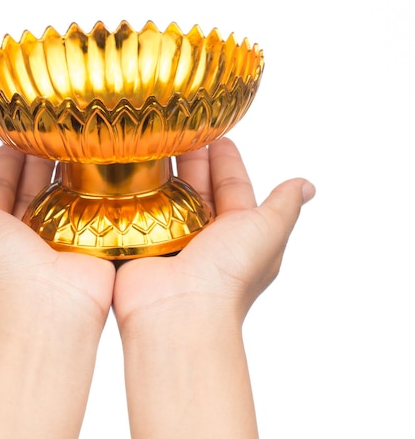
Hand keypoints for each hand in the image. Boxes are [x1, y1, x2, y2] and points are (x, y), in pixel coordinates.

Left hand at [0, 144, 114, 324]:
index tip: (16, 133)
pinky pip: (86, 212)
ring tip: (74, 143)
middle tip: (48, 132)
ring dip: (64, 173)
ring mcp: (54, 243)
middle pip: (28, 190)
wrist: (45, 301)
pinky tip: (95, 169)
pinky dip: (89, 191)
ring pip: (59, 199)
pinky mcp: (85, 245)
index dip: (3, 163)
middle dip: (35, 161)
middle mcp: (20, 238)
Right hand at [113, 136, 314, 327]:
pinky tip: (131, 170)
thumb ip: (283, 206)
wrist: (179, 309)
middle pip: (198, 187)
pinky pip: (140, 211)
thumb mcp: (268, 231)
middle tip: (180, 128)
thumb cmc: (229, 273)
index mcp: (237, 231)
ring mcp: (172, 240)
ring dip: (163, 171)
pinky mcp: (142, 244)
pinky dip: (138, 193)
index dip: (227, 160)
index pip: (232, 185)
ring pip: (168, 197)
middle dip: (192, 159)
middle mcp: (205, 235)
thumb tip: (307, 186)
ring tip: (154, 141)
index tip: (217, 133)